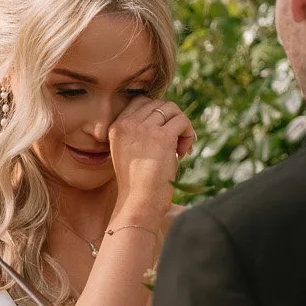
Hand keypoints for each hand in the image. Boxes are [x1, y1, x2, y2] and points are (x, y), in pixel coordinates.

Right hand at [108, 98, 194, 220]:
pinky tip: (183, 153)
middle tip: (175, 145)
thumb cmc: (137, 185)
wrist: (138, 204)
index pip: (141, 101)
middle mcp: (127, 124)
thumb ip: (140, 133)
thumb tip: (167, 116)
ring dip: (181, 126)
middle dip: (171, 121)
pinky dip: (188, 134)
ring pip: (172, 109)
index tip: (163, 135)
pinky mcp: (162, 137)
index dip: (158, 115)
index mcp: (116, 127)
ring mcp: (144, 129)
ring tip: (180, 149)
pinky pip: (182, 121)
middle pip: (159, 103)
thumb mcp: (129, 153)